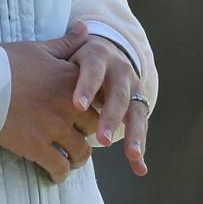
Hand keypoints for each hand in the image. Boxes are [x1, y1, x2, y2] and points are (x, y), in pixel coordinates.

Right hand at [0, 21, 99, 182]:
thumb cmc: (5, 62)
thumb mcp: (39, 49)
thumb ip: (67, 43)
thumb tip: (87, 28)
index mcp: (71, 81)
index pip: (100, 100)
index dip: (99, 110)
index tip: (93, 115)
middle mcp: (68, 106)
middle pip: (94, 129)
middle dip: (90, 136)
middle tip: (80, 139)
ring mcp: (53, 128)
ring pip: (80, 153)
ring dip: (78, 159)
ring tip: (70, 161)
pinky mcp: (36, 147)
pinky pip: (58, 167)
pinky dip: (60, 175)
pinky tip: (55, 176)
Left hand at [68, 34, 148, 177]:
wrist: (107, 53)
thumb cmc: (76, 60)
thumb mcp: (68, 52)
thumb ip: (64, 49)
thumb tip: (62, 35)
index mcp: (99, 57)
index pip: (93, 71)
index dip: (87, 87)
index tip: (77, 106)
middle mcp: (120, 71)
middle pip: (118, 94)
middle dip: (112, 117)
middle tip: (102, 139)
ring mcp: (133, 89)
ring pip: (135, 112)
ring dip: (134, 134)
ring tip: (131, 155)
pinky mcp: (138, 105)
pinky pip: (140, 127)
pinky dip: (140, 147)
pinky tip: (139, 168)